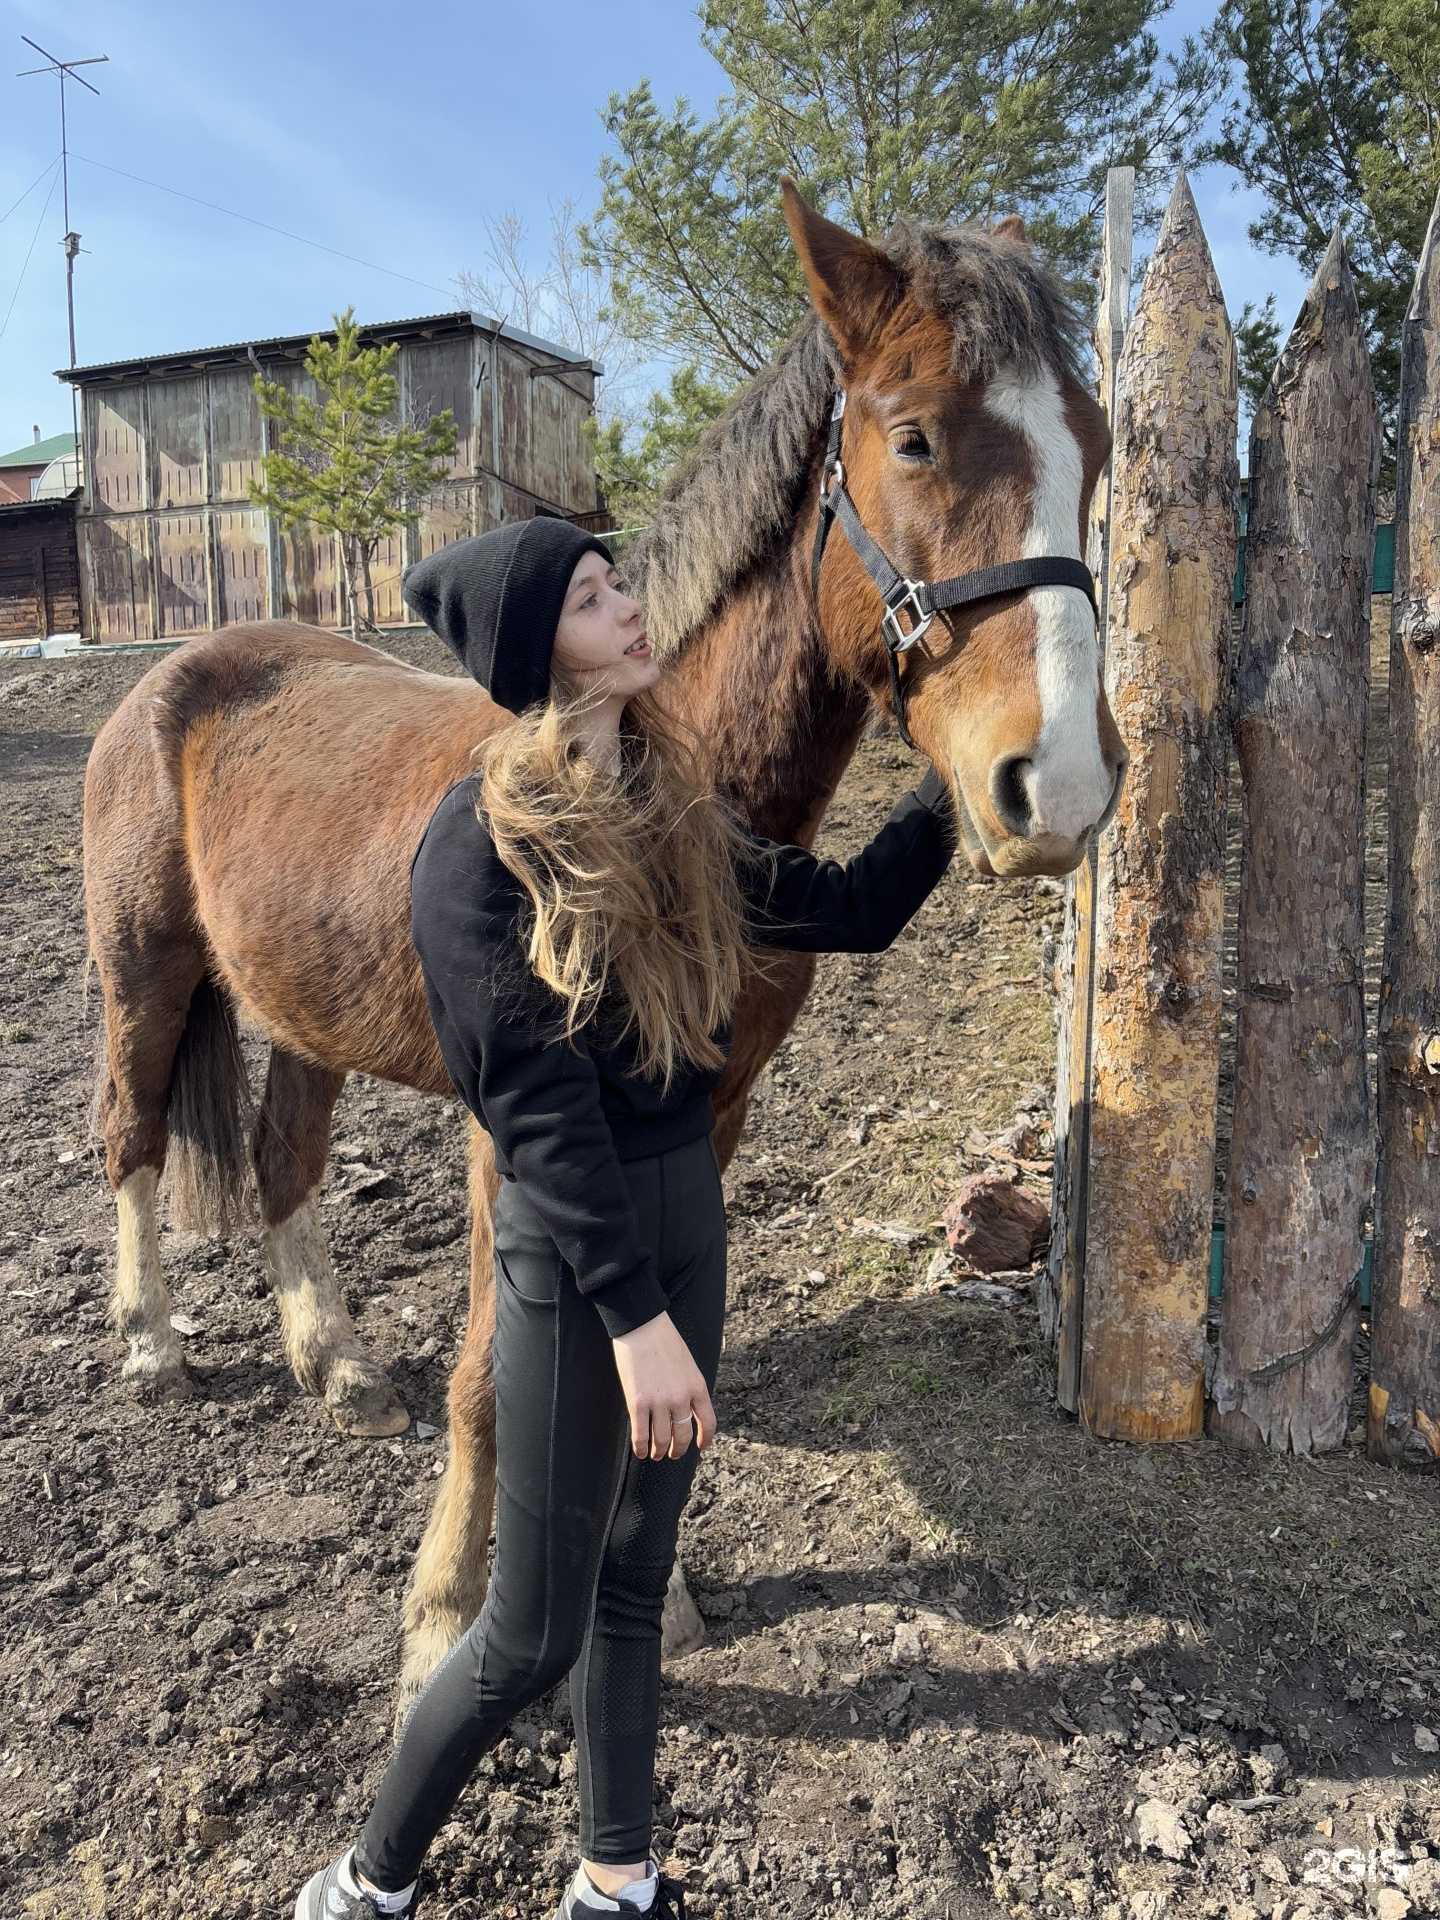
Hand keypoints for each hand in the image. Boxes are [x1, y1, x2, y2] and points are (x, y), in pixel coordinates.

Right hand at [610, 1311, 716, 1460]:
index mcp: (697, 1387)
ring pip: (662, 1439)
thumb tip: (686, 1410)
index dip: (705, 1439)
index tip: (701, 1446)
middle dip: (679, 1450)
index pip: (708, 1422)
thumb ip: (689, 1387)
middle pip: (683, 1435)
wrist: (642, 1326)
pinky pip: (641, 1434)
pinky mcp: (638, 1402)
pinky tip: (640, 1452)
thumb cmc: (664, 1340)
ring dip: (659, 1451)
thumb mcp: (688, 1365)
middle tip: (673, 1454)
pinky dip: (641, 1447)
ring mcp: (659, 1402)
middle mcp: (681, 1398)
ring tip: (656, 1454)